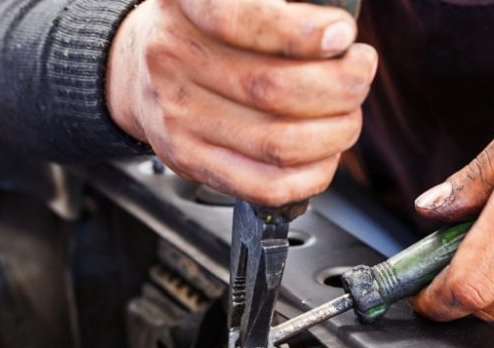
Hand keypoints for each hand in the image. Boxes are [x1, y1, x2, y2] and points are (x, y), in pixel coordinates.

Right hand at [106, 0, 376, 205]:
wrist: (136, 72)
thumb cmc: (200, 29)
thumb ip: (278, 9)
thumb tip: (338, 40)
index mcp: (185, 4)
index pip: (240, 19)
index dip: (301, 32)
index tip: (341, 35)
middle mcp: (173, 58)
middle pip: (271, 88)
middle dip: (339, 87)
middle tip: (358, 75)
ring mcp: (178, 117)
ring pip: (277, 142)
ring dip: (333, 132)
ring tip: (347, 114)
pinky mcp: (189, 161)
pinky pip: (263, 184)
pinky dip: (311, 175)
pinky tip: (326, 154)